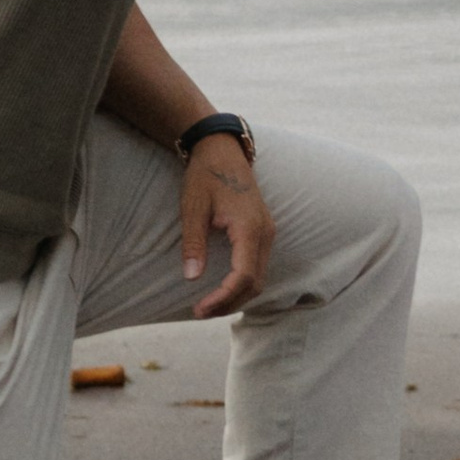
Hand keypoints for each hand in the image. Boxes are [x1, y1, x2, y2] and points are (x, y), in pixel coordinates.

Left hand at [180, 136, 273, 316]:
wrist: (221, 148)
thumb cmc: (206, 174)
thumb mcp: (193, 208)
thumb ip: (194, 243)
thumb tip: (192, 278)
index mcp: (249, 227)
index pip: (244, 275)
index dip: (223, 297)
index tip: (200, 309)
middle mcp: (264, 232)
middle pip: (255, 283)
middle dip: (229, 303)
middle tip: (200, 312)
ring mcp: (266, 231)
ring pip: (259, 277)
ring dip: (237, 296)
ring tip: (209, 305)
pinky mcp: (262, 231)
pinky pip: (258, 266)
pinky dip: (242, 283)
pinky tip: (223, 288)